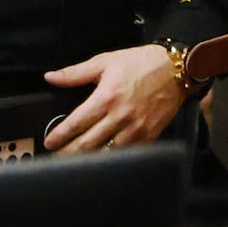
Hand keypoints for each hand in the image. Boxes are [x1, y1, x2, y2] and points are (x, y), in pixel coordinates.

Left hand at [40, 44, 183, 151]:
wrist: (178, 69)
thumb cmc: (142, 63)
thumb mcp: (106, 61)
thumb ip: (76, 73)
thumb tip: (51, 77)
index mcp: (106, 97)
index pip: (76, 123)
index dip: (60, 135)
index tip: (49, 142)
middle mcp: (120, 117)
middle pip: (88, 144)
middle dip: (68, 154)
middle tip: (55, 159)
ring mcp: (135, 130)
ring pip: (106, 153)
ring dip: (88, 160)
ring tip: (74, 165)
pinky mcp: (149, 137)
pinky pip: (128, 155)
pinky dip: (114, 161)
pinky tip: (103, 163)